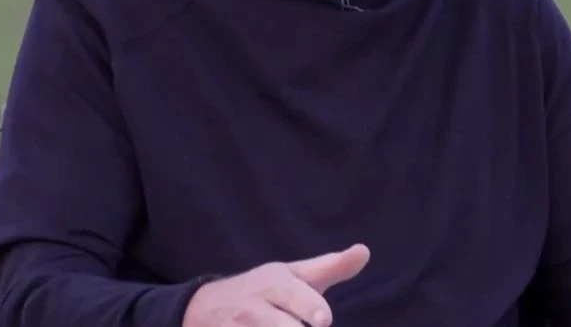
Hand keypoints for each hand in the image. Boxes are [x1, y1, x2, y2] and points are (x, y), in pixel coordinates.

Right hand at [182, 243, 370, 326]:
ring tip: (292, 325)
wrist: (205, 308)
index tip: (323, 320)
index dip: (313, 310)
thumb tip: (365, 251)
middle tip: (309, 325)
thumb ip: (331, 267)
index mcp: (275, 283)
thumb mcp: (294, 275)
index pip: (297, 298)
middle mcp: (255, 307)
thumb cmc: (265, 290)